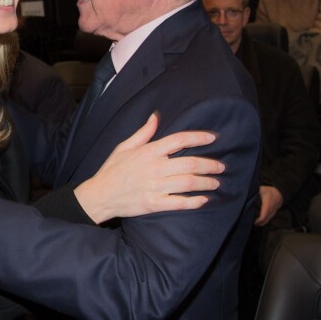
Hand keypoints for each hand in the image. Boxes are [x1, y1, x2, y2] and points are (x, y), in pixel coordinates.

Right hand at [75, 113, 224, 222]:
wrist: (99, 195)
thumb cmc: (112, 169)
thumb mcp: (124, 146)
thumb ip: (143, 132)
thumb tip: (156, 116)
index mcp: (149, 151)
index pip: (179, 140)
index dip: (198, 138)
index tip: (213, 138)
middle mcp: (155, 168)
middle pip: (190, 163)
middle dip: (210, 165)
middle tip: (221, 166)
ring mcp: (155, 187)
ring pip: (188, 183)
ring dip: (206, 182)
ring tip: (216, 182)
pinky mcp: (154, 204)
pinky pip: (179, 203)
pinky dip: (194, 202)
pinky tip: (204, 200)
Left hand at [254, 185, 282, 226]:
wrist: (279, 189)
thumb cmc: (267, 189)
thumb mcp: (260, 189)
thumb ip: (254, 194)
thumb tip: (246, 199)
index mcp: (267, 202)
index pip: (264, 214)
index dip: (259, 220)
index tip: (254, 222)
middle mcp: (272, 207)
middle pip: (267, 218)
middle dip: (261, 222)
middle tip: (254, 223)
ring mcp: (276, 209)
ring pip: (270, 218)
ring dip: (264, 222)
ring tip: (257, 223)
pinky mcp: (277, 210)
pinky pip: (272, 216)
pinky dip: (267, 219)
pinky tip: (263, 220)